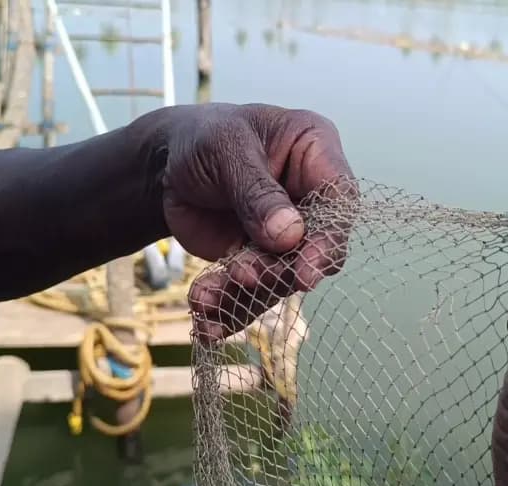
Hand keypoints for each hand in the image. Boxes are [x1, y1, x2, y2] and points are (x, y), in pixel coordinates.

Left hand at [151, 103, 355, 341]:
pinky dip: (227, 311)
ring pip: (281, 278)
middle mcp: (310, 200)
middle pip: (315, 248)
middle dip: (281, 271)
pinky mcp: (259, 261)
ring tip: (206, 297)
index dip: (329, 239)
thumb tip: (289, 235)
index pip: (339, 200)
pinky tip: (206, 326)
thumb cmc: (204, 138)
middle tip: (244, 275)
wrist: (168, 164)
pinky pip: (251, 294)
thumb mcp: (227, 149)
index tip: (308, 271)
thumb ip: (256, 191)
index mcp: (316, 154)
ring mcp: (286, 236)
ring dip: (245, 294)